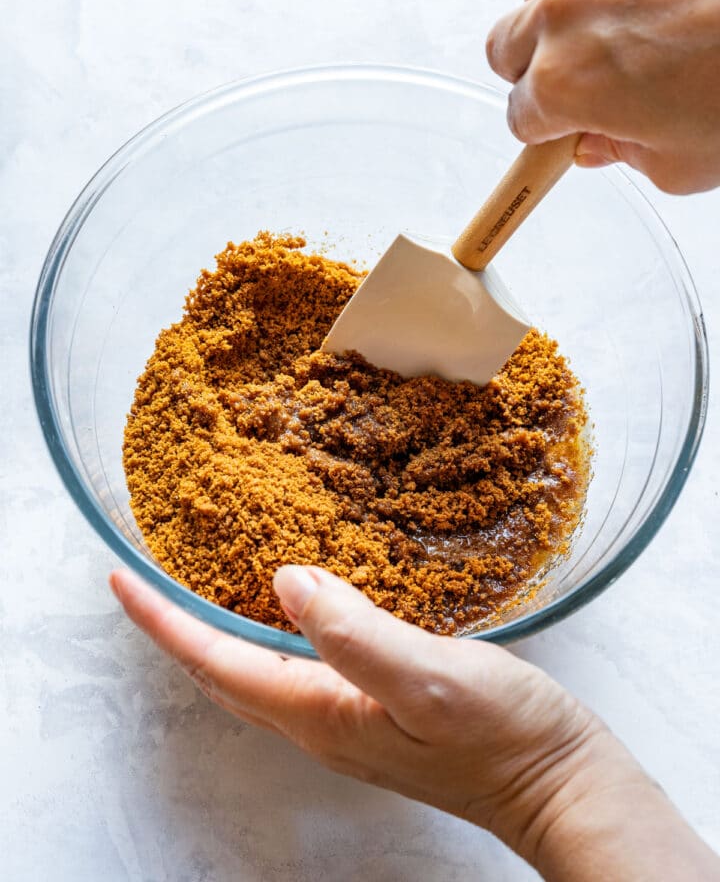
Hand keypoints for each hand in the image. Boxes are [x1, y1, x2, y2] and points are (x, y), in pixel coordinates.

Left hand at [110, 566, 718, 879]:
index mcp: (318, 712)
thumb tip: (285, 581)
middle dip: (174, 623)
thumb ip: (356, 634)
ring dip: (216, 623)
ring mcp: (345, 715)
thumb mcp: (431, 679)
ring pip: (254, 666)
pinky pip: (296, 662)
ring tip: (197, 576)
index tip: (122, 574)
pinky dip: (270, 627)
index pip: (215, 660)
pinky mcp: (373, 703)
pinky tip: (291, 596)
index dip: (162, 619)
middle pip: (221, 668)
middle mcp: (318, 719)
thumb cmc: (502, 736)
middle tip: (147, 572)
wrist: (557, 780)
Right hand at [486, 0, 719, 193]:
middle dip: (536, 68)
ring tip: (638, 28)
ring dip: (572, 14)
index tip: (567, 126)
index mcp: (565, 83)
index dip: (548, 127)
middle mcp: (564, 10)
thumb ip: (622, 156)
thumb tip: (597, 143)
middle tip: (588, 79)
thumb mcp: (684, 162)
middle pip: (505, 47)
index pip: (519, 117)